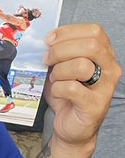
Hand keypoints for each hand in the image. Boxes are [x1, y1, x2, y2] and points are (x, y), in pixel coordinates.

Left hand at [44, 23, 120, 149]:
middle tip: (47, 59)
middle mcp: (110, 68)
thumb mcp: (62, 66)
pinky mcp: (95, 105)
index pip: (94, 31)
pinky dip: (58, 89)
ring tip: (55, 79)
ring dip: (59, 71)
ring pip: (81, 66)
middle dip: (61, 50)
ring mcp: (106, 87)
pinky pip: (72, 88)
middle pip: (90, 45)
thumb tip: (45, 40)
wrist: (72, 126)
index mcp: (104, 54)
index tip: (49, 39)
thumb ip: (59, 51)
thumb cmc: (67, 94)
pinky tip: (58, 93)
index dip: (69, 32)